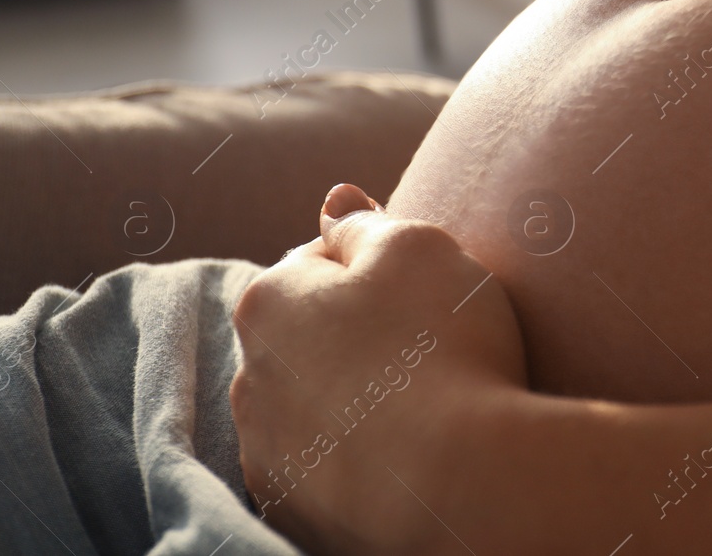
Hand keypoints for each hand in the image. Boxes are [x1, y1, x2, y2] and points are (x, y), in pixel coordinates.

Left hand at [230, 185, 525, 555]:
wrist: (462, 483)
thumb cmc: (441, 348)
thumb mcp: (417, 248)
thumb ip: (364, 220)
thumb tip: (334, 199)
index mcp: (267, 302)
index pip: (318, 262)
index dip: (380, 270)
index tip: (425, 293)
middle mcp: (248, 379)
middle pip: (308, 337)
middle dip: (355, 336)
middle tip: (428, 348)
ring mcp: (267, 454)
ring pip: (311, 406)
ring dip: (351, 399)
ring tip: (420, 408)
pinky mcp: (294, 512)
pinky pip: (324, 467)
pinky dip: (355, 458)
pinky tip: (405, 455)